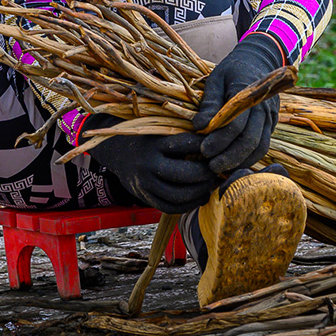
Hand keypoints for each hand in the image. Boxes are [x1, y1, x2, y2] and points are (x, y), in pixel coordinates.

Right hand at [82, 115, 218, 214]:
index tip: (216, 147)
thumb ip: (183, 132)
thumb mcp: (161, 128)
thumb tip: (214, 139)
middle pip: (185, 173)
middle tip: (215, 170)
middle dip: (205, 173)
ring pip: (179, 195)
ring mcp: (145, 183)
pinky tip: (199, 197)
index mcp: (154, 142)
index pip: (186, 144)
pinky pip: (170, 207)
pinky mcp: (145, 197)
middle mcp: (148, 164)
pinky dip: (188, 205)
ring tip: (209, 185)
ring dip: (200, 192)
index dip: (205, 146)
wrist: (119, 152)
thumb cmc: (148, 137)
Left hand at [192, 33, 284, 173]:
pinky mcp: (272, 123)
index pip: (236, 124)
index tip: (203, 150)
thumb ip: (210, 102)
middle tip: (211, 166)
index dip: (219, 140)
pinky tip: (233, 162)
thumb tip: (199, 126)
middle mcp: (263, 107)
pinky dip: (250, 157)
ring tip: (221, 168)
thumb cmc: (232, 69)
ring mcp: (271, 116)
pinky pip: (263, 145)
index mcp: (247, 93)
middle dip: (230, 157)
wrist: (258, 60)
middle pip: (250, 140)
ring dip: (241, 161)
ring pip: (260, 146)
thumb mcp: (216, 79)